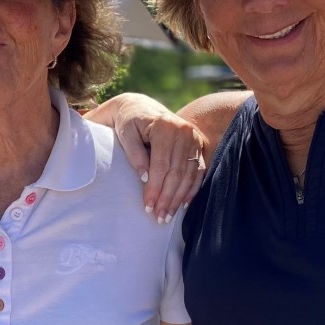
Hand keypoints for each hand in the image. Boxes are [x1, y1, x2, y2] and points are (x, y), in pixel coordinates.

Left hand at [85, 93, 207, 220]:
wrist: (140, 107)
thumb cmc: (129, 122)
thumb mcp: (125, 134)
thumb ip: (134, 154)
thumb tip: (145, 178)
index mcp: (165, 126)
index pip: (161, 164)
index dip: (155, 188)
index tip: (148, 206)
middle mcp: (184, 131)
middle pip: (177, 172)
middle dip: (168, 198)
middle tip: (159, 217)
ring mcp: (194, 138)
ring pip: (188, 174)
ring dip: (179, 198)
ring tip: (168, 215)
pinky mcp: (199, 144)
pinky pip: (198, 170)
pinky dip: (192, 189)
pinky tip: (184, 204)